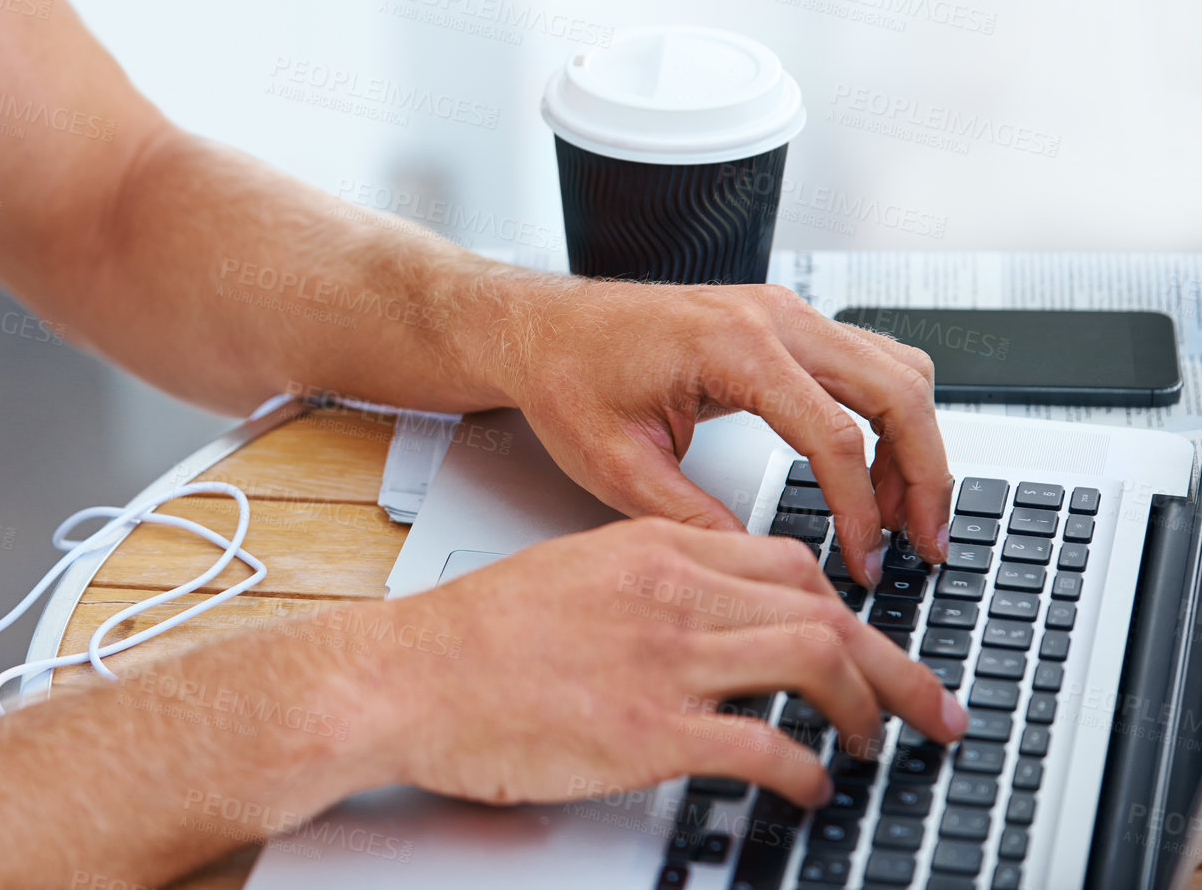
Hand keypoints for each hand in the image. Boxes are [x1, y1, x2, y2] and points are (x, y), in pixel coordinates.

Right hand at [371, 518, 968, 807]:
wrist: (403, 675)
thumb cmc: (471, 636)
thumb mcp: (573, 577)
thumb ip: (650, 589)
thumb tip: (710, 625)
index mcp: (653, 548)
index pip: (789, 564)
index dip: (847, 609)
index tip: (870, 643)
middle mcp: (672, 592)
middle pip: (825, 612)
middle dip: (894, 664)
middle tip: (931, 703)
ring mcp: (663, 660)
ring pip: (815, 664)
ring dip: (867, 710)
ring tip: (879, 744)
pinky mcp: (648, 732)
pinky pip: (765, 747)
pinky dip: (807, 770)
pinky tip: (810, 787)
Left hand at [492, 281, 948, 583]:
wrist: (543, 329)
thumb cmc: (567, 377)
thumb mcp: (619, 467)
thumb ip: (695, 519)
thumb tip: (761, 568)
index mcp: (732, 346)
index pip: (833, 435)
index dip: (860, 511)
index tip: (864, 563)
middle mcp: (771, 316)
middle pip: (896, 390)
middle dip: (924, 474)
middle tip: (927, 544)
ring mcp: (783, 311)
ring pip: (896, 369)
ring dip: (914, 442)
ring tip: (904, 516)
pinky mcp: (782, 322)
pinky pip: (868, 361)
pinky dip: (888, 415)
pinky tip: (874, 469)